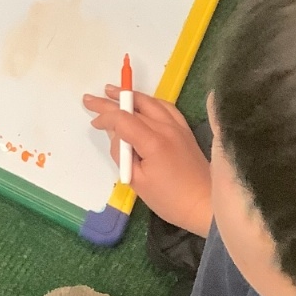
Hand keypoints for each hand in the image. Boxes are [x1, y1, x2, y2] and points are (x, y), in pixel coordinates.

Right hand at [83, 89, 212, 235]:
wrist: (205, 204)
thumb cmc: (170, 199)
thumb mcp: (137, 182)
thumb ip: (122, 155)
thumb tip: (116, 136)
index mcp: (153, 142)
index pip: (123, 119)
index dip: (105, 117)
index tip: (94, 123)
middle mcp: (166, 128)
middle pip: (134, 108)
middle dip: (110, 103)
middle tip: (90, 99)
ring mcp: (178, 127)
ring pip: (151, 103)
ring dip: (130, 96)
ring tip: (112, 91)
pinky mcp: (185, 131)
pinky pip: (166, 108)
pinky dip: (151, 102)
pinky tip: (143, 102)